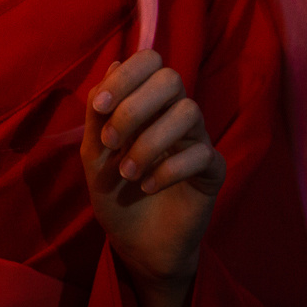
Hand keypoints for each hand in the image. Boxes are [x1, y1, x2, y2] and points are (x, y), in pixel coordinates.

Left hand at [82, 50, 223, 293]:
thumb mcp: (94, 155)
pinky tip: (148, 187)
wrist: (136, 245)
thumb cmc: (116, 195)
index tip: (100, 108)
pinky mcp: (212, 170)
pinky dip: (168, 169)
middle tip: (111, 142)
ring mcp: (196, 140)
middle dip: (135, 107)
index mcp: (147, 103)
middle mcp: (174, 114)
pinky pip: (201, 153)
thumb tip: (114, 64)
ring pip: (189, 111)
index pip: (149, 61)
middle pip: (171, 79)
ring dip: (149, 142)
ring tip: (127, 172)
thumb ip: (99, 114)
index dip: (126, 76)